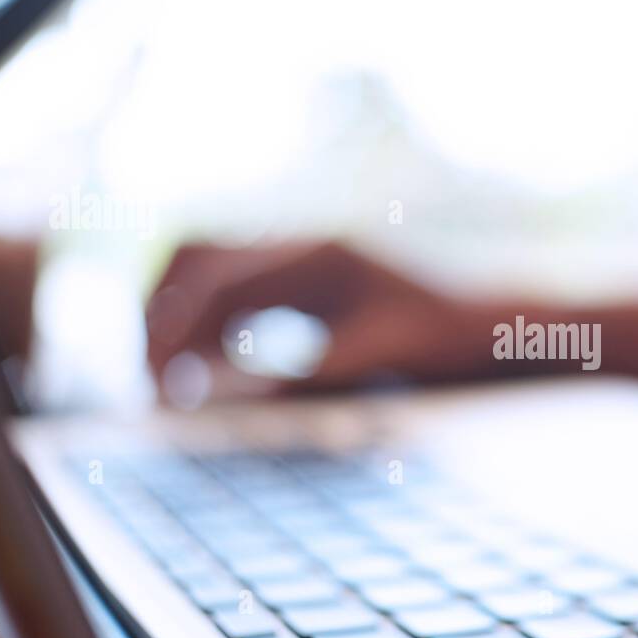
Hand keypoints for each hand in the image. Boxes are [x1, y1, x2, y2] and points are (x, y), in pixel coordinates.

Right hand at [146, 240, 492, 396]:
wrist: (490, 319)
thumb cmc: (441, 335)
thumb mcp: (371, 355)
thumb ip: (298, 370)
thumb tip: (218, 394)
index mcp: (313, 253)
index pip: (210, 279)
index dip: (169, 330)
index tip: (155, 386)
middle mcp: (301, 242)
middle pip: (193, 256)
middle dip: (158, 312)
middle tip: (147, 380)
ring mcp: (305, 255)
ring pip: (212, 269)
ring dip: (181, 318)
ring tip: (168, 382)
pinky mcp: (312, 276)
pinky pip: (241, 290)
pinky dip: (212, 325)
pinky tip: (210, 372)